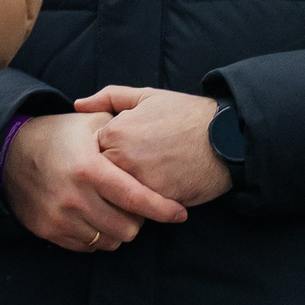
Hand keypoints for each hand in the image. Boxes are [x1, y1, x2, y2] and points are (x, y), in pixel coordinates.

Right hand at [2, 112, 188, 252]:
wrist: (11, 153)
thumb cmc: (59, 136)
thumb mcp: (89, 123)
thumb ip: (122, 129)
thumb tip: (156, 136)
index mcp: (88, 168)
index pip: (135, 198)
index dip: (162, 209)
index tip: (180, 214)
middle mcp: (74, 197)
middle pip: (127, 227)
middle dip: (138, 218)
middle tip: (135, 204)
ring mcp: (60, 217)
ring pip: (109, 241)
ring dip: (118, 229)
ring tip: (114, 210)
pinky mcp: (49, 231)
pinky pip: (88, 247)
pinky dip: (97, 236)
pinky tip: (95, 216)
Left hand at [76, 85, 234, 209]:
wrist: (226, 137)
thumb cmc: (185, 114)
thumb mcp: (146, 96)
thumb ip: (108, 97)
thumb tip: (78, 104)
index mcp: (116, 132)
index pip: (90, 151)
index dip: (104, 152)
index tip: (119, 150)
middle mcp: (123, 159)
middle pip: (100, 176)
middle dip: (110, 175)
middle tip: (134, 167)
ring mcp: (140, 183)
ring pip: (117, 196)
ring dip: (123, 193)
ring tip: (144, 180)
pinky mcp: (158, 201)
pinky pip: (139, 209)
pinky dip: (143, 205)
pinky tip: (155, 193)